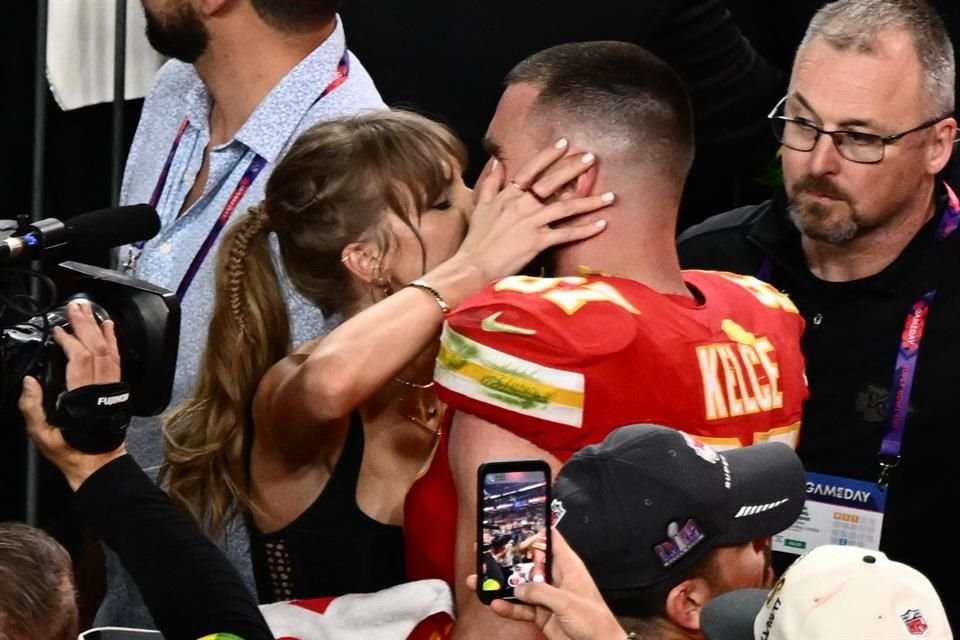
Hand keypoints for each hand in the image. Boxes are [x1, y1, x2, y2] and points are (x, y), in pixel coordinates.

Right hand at [18, 301, 126, 489]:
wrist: (97, 461)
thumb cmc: (69, 448)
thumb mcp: (42, 433)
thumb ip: (32, 407)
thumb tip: (30, 381)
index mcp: (82, 396)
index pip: (78, 359)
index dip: (69, 341)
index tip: (58, 329)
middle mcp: (100, 387)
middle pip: (95, 349)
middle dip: (85, 325)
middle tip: (75, 307)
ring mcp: (111, 386)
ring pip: (108, 352)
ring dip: (99, 329)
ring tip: (90, 311)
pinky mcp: (116, 388)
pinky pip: (116, 360)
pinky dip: (113, 341)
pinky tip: (109, 328)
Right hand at [455, 139, 614, 282]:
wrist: (473, 265)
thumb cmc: (476, 239)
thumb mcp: (480, 206)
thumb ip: (490, 183)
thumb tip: (496, 161)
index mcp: (508, 195)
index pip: (531, 169)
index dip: (548, 155)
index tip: (564, 143)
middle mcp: (522, 205)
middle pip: (552, 182)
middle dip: (573, 169)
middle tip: (591, 158)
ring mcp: (531, 222)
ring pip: (565, 207)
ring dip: (590, 201)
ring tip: (610, 195)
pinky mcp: (538, 241)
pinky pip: (566, 234)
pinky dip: (585, 229)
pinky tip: (602, 224)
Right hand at [466, 530, 625, 639]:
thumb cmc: (594, 620)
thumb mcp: (566, 601)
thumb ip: (540, 592)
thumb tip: (518, 589)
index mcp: (567, 566)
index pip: (550, 540)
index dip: (532, 533)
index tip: (512, 532)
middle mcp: (556, 578)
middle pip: (529, 563)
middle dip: (508, 559)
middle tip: (486, 553)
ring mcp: (547, 597)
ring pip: (521, 587)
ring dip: (501, 585)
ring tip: (479, 580)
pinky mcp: (542, 615)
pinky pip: (521, 608)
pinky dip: (508, 608)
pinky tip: (495, 605)